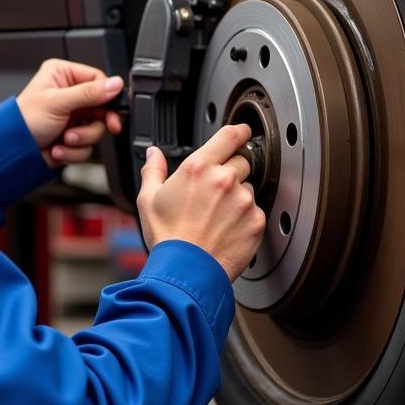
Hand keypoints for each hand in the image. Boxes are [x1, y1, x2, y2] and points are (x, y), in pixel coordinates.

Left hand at [16, 59, 124, 168]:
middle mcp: (69, 93)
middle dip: (91, 124)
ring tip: (64, 138)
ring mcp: (72, 116)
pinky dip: (74, 150)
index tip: (112, 111)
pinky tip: (58, 147)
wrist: (13, 151)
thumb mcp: (58, 102)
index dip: (107, 97)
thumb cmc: (23, 120)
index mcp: (63, 75)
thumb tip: (116, 84)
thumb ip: (89, 93)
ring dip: (81, 138)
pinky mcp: (73, 135)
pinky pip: (88, 145)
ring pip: (97, 128)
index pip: (99, 80)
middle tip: (88, 129)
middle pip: (102, 107)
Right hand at [136, 124, 265, 281]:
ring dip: (238, 195)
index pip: (230, 136)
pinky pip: (255, 210)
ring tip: (217, 215)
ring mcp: (243, 201)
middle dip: (231, 171)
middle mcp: (224, 180)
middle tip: (215, 192)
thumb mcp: (148, 199)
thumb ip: (153, 170)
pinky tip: (226, 228)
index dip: (239, 131)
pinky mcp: (255, 221)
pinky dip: (245, 216)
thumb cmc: (167, 238)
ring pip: (248, 187)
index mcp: (198, 168)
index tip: (242, 132)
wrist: (186, 272)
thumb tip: (153, 154)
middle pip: (242, 161)